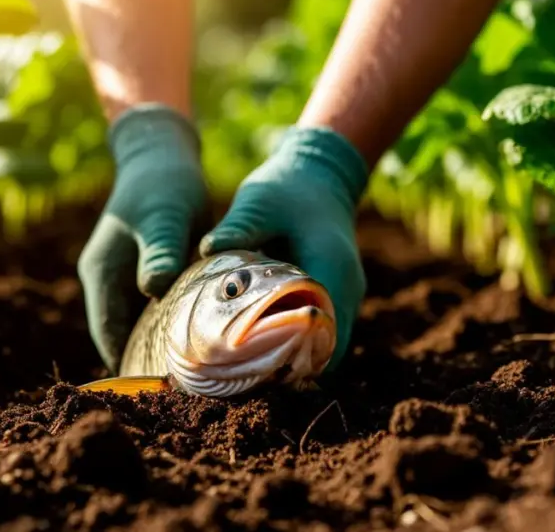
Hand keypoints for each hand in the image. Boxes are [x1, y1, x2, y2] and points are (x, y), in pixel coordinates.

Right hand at [78, 104, 207, 372]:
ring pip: (143, 327)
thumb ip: (159, 251)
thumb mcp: (163, 217)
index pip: (108, 334)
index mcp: (101, 275)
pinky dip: (177, 328)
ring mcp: (128, 280)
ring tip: (199, 377)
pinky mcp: (150, 275)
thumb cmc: (159, 186)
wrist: (162, 157)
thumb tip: (152, 289)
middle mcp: (110, 283)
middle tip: (186, 393)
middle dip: (149, 363)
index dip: (128, 365)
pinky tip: (206, 343)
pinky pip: (161, 312)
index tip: (159, 391)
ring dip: (164, 348)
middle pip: (124, 337)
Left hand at [198, 126, 369, 370]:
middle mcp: (346, 289)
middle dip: (292, 368)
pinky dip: (295, 342)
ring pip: (326, 344)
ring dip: (294, 358)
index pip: (323, 332)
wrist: (321, 172)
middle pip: (328, 349)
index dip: (294, 358)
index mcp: (332, 269)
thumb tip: (208, 248)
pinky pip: (319, 330)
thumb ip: (239, 226)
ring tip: (249, 373)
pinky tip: (259, 348)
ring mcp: (343, 294)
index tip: (257, 373)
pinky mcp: (332, 294)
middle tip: (245, 383)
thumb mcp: (260, 200)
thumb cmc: (289, 185)